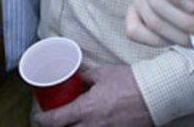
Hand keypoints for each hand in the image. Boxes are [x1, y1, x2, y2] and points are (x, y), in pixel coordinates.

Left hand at [34, 64, 151, 126]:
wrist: (155, 95)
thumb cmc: (129, 82)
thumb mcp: (103, 73)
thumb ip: (86, 74)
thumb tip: (75, 72)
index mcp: (85, 110)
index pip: (55, 121)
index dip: (41, 120)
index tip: (38, 117)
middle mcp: (91, 126)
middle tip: (53, 120)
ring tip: (71, 122)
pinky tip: (90, 124)